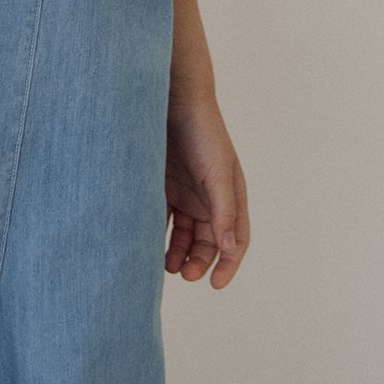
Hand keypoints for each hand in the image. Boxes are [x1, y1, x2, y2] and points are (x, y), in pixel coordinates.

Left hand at [164, 85, 249, 288]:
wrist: (172, 99)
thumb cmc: (203, 133)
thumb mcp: (218, 173)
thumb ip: (224, 210)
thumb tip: (229, 246)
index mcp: (230, 196)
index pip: (235, 239)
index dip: (228, 264)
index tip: (214, 284)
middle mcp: (209, 199)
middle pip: (207, 242)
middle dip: (199, 261)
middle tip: (185, 274)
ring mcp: (185, 193)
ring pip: (183, 235)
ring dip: (178, 253)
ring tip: (166, 265)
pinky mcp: (162, 186)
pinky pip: (161, 218)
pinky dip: (157, 233)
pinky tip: (148, 242)